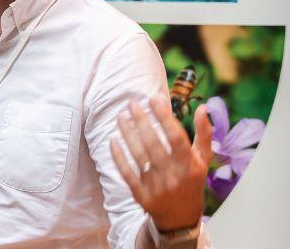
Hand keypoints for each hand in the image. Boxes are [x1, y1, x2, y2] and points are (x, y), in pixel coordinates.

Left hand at [109, 95, 211, 230]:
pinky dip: (119, 155)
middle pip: (153, 144)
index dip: (164, 117)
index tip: (154, 99)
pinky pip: (126, 172)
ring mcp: (156, 186)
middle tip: (132, 104)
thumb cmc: (192, 181)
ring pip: (138, 155)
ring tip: (121, 116)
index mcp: (191, 166)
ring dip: (127, 133)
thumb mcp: (203, 160)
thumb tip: (203, 107)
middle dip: (141, 121)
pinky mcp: (140, 195)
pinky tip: (113, 139)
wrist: (180, 218)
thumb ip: (204, 134)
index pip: (176, 137)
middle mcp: (173, 176)